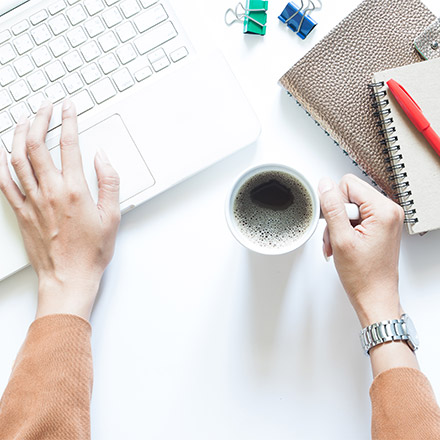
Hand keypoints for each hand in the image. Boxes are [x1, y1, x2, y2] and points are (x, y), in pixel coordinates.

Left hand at [0, 99, 120, 319]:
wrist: (69, 278)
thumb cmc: (91, 251)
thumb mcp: (112, 216)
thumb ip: (109, 182)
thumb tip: (102, 158)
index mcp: (75, 191)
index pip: (69, 145)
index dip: (68, 120)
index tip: (68, 107)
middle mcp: (51, 191)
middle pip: (38, 145)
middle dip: (40, 119)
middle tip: (45, 107)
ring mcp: (32, 201)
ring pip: (18, 159)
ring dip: (19, 135)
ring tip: (23, 120)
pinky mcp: (21, 213)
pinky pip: (4, 183)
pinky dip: (0, 164)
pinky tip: (1, 152)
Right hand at [318, 174, 403, 326]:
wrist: (374, 296)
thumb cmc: (363, 276)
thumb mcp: (341, 239)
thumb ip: (332, 208)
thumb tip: (325, 185)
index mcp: (384, 210)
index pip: (348, 184)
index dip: (334, 202)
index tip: (333, 222)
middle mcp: (389, 211)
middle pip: (349, 194)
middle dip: (336, 215)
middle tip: (336, 236)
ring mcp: (385, 219)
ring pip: (349, 207)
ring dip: (338, 225)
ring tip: (339, 244)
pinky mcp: (380, 226)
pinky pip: (355, 217)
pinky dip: (345, 229)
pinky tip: (344, 244)